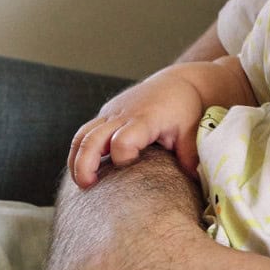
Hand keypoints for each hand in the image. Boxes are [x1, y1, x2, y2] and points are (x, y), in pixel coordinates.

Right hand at [67, 70, 204, 187]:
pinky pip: (85, 132)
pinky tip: (84, 171)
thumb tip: (192, 183)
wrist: (178, 83)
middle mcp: (123, 114)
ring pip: (82, 135)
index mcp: (145, 118)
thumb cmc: (185, 109)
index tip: (130, 168)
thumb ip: (189, 156)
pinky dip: (80, 151)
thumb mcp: (192, 131)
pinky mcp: (106, 114)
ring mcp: (111, 113)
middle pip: (92, 139)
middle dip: (84, 165)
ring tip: (82, 183)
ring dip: (76, 160)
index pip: (123, 141)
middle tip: (88, 186)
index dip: (123, 159)